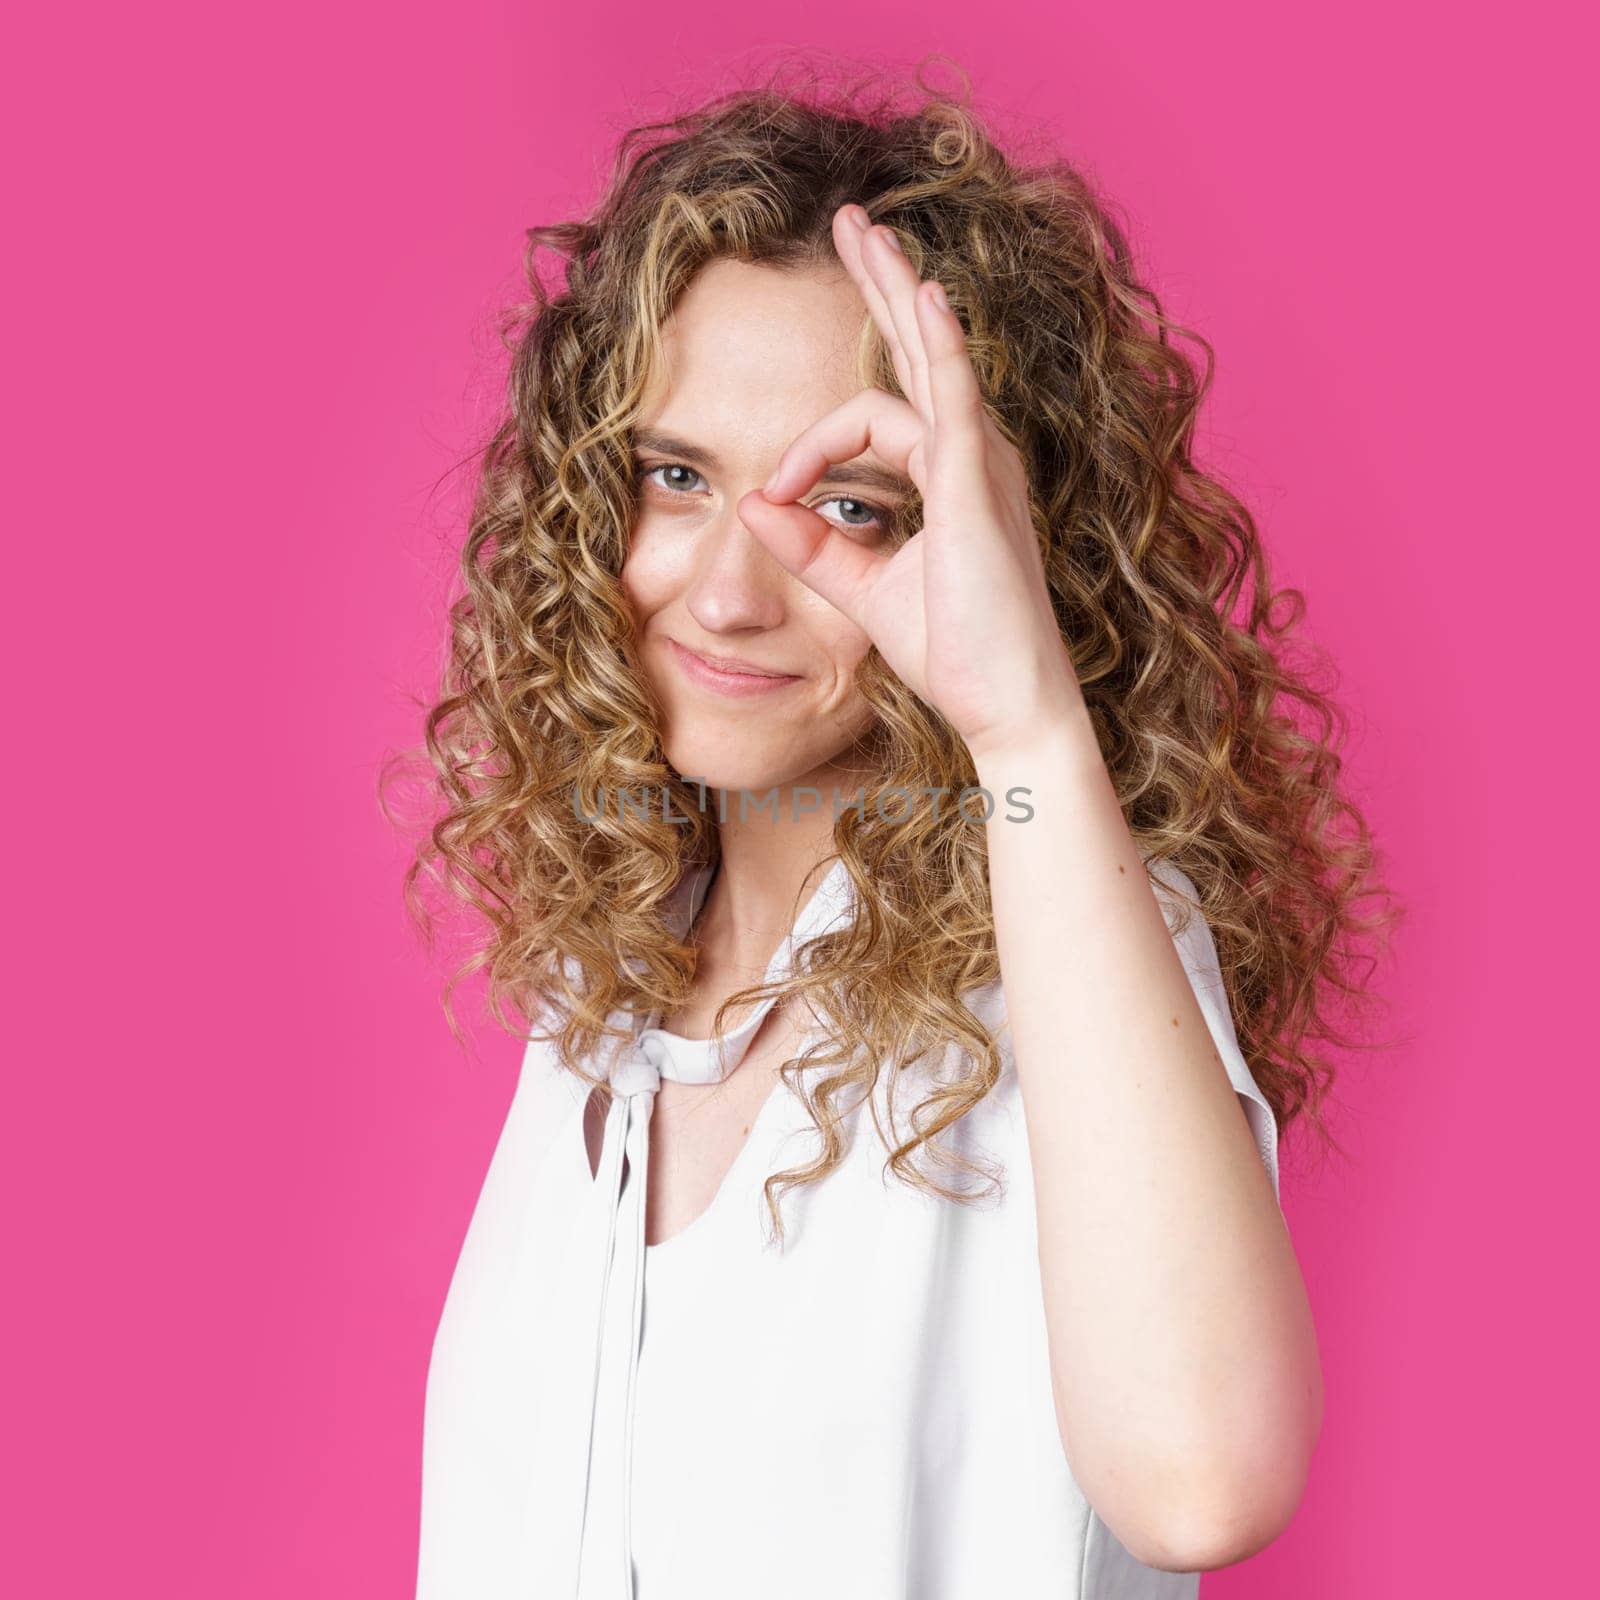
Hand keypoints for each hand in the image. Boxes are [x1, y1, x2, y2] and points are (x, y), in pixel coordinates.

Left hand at [737, 203, 1085, 763]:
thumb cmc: (954, 653)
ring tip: (864, 229)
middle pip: (919, 349)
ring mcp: (981, 466)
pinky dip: (942, 346)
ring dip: (896, 289)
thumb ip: (814, 547)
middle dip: (881, 283)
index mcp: (950, 474)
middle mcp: (973, 456)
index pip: (874, 417)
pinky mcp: (979, 488)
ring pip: (932, 357)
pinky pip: (957, 400)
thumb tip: (754, 505)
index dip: (811, 445)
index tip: (773, 497)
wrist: (1004, 707)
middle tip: (849, 222)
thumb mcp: (865, 591)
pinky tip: (924, 294)